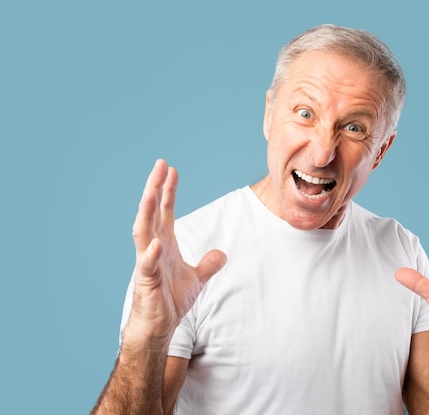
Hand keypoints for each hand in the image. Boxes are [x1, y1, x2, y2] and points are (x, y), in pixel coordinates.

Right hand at [126, 159, 226, 343]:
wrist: (159, 327)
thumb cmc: (170, 301)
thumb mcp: (197, 279)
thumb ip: (208, 264)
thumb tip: (222, 253)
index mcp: (164, 244)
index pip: (165, 211)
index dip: (168, 191)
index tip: (172, 170)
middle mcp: (153, 248)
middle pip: (152, 212)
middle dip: (155, 188)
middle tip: (160, 165)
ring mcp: (147, 263)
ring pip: (143, 231)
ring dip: (145, 211)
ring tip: (150, 190)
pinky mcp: (146, 282)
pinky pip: (147, 265)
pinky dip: (150, 254)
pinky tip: (156, 243)